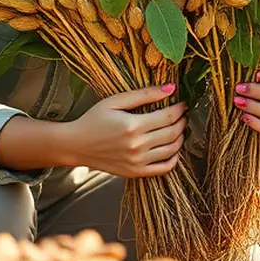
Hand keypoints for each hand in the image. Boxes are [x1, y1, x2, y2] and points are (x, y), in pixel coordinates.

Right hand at [61, 84, 187, 177]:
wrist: (76, 145)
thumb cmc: (94, 119)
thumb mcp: (115, 101)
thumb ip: (144, 94)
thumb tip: (171, 88)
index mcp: (133, 125)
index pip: (168, 116)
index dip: (179, 109)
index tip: (183, 103)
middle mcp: (137, 146)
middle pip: (172, 133)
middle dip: (182, 121)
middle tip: (182, 115)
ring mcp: (137, 161)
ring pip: (171, 150)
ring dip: (180, 138)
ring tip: (178, 129)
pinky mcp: (136, 172)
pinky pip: (164, 168)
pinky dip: (173, 159)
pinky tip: (172, 149)